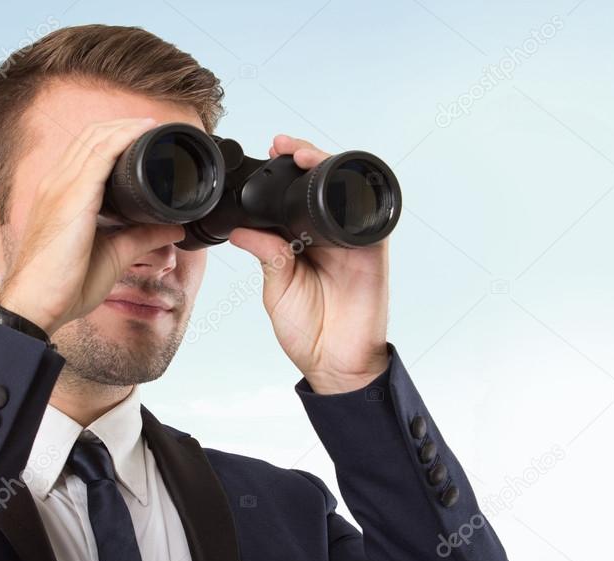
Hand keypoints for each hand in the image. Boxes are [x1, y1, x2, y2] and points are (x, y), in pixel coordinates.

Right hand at [0, 117, 185, 335]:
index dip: (115, 137)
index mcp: (60, 194)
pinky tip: (143, 132)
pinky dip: (123, 138)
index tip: (145, 137)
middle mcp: (56, 184)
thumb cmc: (64, 285)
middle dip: (123, 126)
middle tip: (155, 127)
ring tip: (153, 125)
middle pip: (92, 137)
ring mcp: (60, 187)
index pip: (87, 151)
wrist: (37, 305)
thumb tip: (173, 227)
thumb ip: (142, 237)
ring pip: (96, 139)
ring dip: (126, 127)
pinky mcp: (71, 197)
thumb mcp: (114, 255)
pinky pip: (100, 155)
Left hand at [228, 134, 390, 394]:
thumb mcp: (276, 287)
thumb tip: (241, 228)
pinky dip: (354, 194)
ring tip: (303, 155)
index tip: (267, 154)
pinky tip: (335, 179)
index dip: (282, 175)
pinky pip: (368, 214)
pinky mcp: (372, 249)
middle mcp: (327, 235)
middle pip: (319, 185)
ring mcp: (351, 240)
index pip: (293, 198)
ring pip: (343, 191)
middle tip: (282, 145)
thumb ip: (266, 255)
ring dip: (326, 168)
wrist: (335, 362)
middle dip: (303, 159)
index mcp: (302, 242)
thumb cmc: (308, 330)